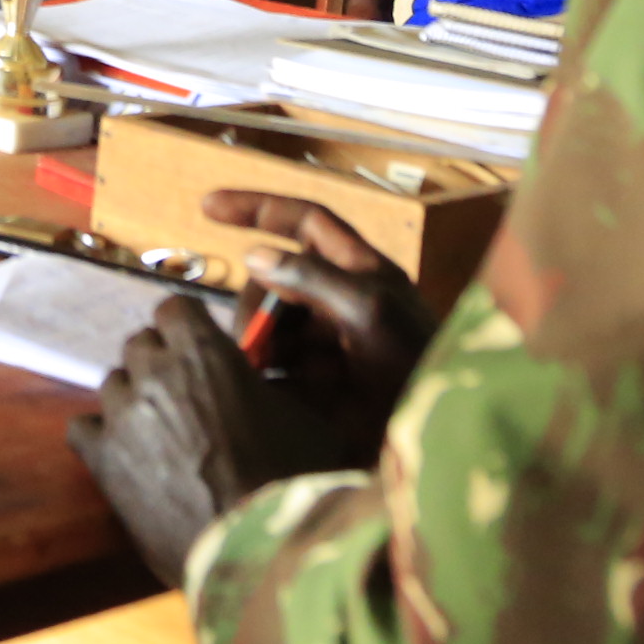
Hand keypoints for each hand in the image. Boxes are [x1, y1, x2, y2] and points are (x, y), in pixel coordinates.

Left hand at [68, 297, 358, 587]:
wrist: (256, 544)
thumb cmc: (290, 476)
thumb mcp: (302, 417)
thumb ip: (272, 387)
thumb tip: (263, 383)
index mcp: (203, 349)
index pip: (174, 308)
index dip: (186, 329)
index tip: (199, 351)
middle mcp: (155, 371)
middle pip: (139, 345)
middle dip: (160, 365)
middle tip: (185, 398)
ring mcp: (122, 414)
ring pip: (112, 384)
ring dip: (133, 401)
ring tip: (159, 435)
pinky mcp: (101, 458)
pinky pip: (83, 428)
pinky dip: (101, 438)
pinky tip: (125, 458)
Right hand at [201, 192, 433, 454]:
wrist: (435, 436)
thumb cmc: (416, 363)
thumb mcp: (369, 310)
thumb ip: (311, 276)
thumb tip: (254, 254)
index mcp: (360, 270)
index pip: (305, 221)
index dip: (260, 208)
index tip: (208, 207)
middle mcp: (342, 300)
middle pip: (278, 282)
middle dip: (257, 306)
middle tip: (250, 342)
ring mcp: (329, 345)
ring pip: (273, 328)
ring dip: (259, 345)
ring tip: (258, 370)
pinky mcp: (320, 387)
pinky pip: (278, 370)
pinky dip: (264, 376)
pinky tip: (261, 390)